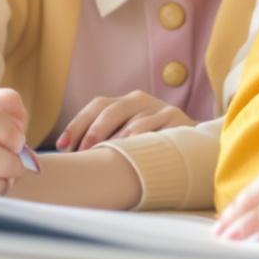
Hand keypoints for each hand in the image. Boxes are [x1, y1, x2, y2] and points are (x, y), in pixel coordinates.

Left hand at [53, 90, 190, 151]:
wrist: (196, 148)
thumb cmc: (152, 147)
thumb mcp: (128, 139)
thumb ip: (106, 141)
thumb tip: (68, 156)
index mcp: (125, 103)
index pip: (97, 106)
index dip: (77, 124)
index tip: (61, 145)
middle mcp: (140, 101)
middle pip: (111, 109)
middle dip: (94, 131)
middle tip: (82, 152)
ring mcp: (160, 108)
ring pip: (133, 122)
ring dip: (117, 141)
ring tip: (105, 157)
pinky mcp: (179, 120)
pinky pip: (157, 129)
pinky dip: (142, 141)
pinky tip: (132, 154)